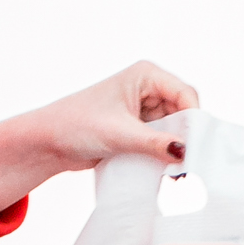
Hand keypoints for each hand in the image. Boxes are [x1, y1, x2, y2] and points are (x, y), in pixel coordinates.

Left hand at [0, 61, 199, 210]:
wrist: (47, 142)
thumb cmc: (76, 124)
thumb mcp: (120, 134)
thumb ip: (155, 143)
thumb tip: (186, 153)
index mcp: (146, 75)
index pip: (186, 94)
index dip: (194, 118)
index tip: (196, 147)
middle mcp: (148, 88)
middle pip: (184, 111)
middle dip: (185, 135)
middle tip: (188, 163)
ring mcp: (143, 109)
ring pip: (175, 129)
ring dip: (173, 147)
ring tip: (174, 169)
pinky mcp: (138, 128)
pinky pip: (162, 140)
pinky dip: (163, 153)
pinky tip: (163, 168)